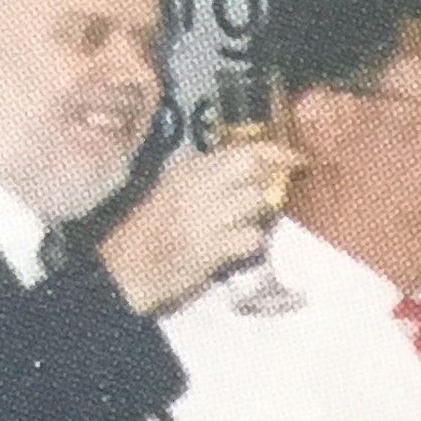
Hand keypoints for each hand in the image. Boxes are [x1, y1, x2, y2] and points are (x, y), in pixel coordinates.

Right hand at [97, 141, 294, 314]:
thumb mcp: (175, 191)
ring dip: (260, 217)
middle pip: (253, 166)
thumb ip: (211, 179)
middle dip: (272, 178)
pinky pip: (252, 238)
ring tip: (242, 227)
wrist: (125, 270)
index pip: (241, 149)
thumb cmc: (151, 233)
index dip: (274, 152)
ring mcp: (206, 214)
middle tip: (279, 191)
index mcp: (188, 169)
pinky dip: (250, 244)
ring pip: (258, 201)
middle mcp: (197, 184)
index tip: (294, 158)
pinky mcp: (213, 246)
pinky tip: (234, 250)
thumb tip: (256, 172)